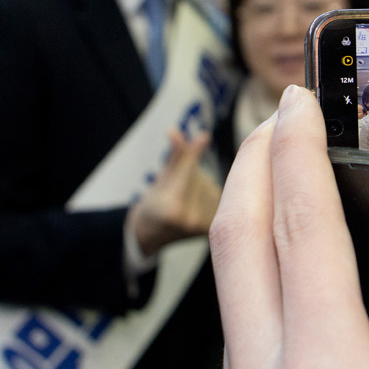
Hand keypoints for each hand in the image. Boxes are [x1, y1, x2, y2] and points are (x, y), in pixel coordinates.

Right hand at [129, 128, 221, 257]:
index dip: (193, 152)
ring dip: (200, 185)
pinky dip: (209, 195)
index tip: (204, 136)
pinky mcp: (213, 226)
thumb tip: (182, 132)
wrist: (150, 236)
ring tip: (184, 200)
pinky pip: (218, 196)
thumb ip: (176, 156)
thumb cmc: (152, 205)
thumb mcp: (160, 179)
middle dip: (189, 174)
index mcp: (172, 207)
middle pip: (199, 176)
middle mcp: (190, 217)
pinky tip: (196, 204)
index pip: (187, 170)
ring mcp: (204, 224)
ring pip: (210, 185)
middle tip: (174, 189)